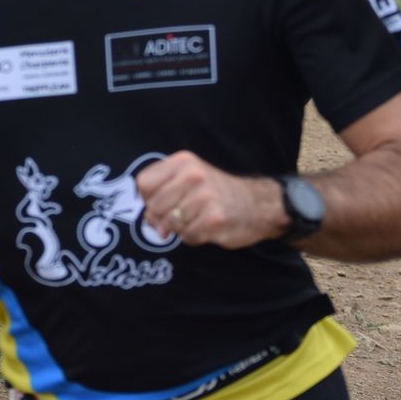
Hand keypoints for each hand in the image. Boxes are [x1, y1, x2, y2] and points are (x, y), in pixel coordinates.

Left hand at [135, 151, 286, 248]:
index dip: (147, 198)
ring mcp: (205, 197)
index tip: (158, 203)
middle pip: (154, 206)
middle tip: (178, 217)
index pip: (143, 183)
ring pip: (171, 224)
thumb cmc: (216, 192)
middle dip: (162, 218)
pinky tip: (206, 227)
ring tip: (196, 219)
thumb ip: (163, 192)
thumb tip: (148, 220)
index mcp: (183, 162)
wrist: (257, 203)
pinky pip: (188, 236)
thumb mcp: (189, 178)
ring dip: (180, 228)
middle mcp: (193, 176)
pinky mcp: (215, 219)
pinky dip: (193, 237)